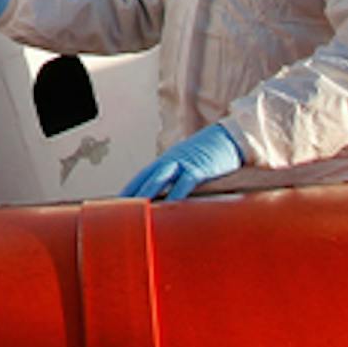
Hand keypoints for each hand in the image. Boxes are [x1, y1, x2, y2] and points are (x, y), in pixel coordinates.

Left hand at [121, 123, 242, 201]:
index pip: (143, 176)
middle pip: (146, 177)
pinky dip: (175, 194)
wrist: (230, 137)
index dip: (130, 188)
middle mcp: (170, 160)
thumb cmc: (212, 154)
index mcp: (167, 161)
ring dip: (146, 193)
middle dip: (131, 193)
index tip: (117, 202)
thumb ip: (181, 179)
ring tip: (135, 209)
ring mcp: (183, 163)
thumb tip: (174, 198)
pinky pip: (184, 183)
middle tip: (119, 209)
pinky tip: (168, 206)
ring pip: (159, 179)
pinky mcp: (198, 168)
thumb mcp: (192, 166)